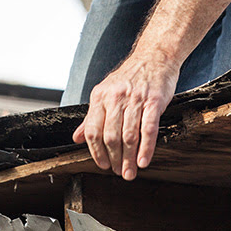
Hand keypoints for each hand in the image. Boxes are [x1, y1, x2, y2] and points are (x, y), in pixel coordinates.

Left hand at [73, 52, 178, 180]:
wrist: (154, 57)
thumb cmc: (129, 78)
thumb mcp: (105, 92)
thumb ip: (91, 117)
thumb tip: (76, 138)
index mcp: (99, 97)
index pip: (92, 130)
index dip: (96, 151)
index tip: (103, 165)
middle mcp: (115, 98)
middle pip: (110, 136)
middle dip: (114, 159)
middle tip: (119, 172)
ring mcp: (135, 99)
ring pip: (129, 135)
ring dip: (129, 158)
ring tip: (130, 172)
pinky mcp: (154, 101)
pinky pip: (148, 128)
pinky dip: (146, 148)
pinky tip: (143, 161)